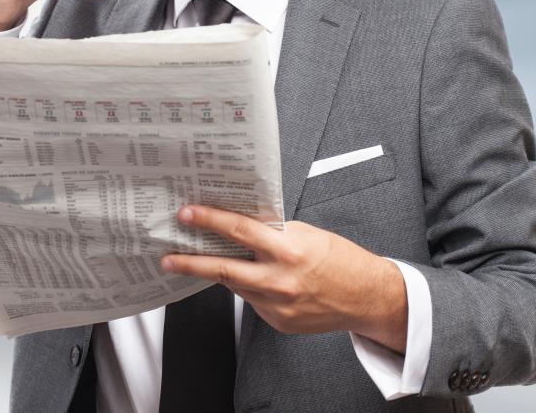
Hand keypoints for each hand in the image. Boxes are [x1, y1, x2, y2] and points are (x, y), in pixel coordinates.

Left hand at [161, 206, 408, 352]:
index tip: (187, 215)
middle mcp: (280, 280)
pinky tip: (256, 281)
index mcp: (288, 250)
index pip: (239, 231)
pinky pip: (252, 301)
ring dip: (219, 274)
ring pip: (236, 286)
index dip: (209, 220)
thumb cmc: (340, 260)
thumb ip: (271, 233)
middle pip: (223, 269)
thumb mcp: (305, 234)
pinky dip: (249, 288)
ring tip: (201, 263)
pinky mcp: (277, 322)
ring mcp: (277, 305)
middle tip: (167, 258)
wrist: (368, 297)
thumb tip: (237, 226)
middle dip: (190, 263)